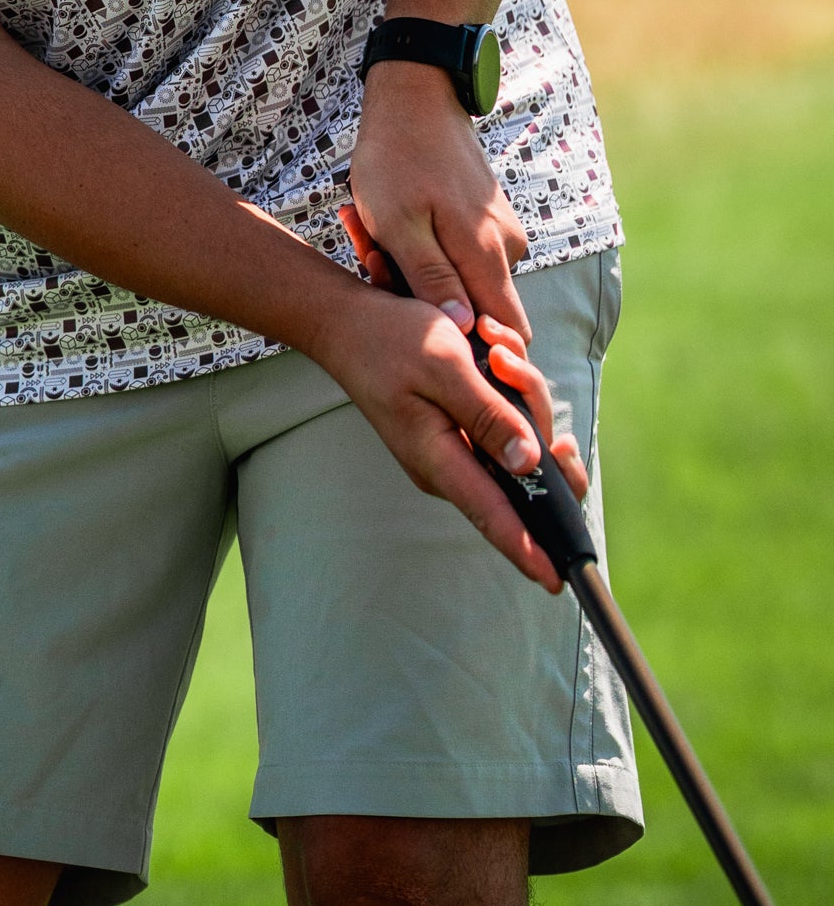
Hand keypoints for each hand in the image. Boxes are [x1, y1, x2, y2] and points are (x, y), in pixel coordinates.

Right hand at [336, 198, 589, 588]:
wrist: (348, 324)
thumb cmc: (389, 340)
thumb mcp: (444, 365)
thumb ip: (487, 414)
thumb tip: (529, 460)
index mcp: (439, 459)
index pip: (492, 516)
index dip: (528, 550)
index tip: (558, 582)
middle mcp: (448, 466)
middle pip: (524, 471)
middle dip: (538, 414)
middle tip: (508, 363)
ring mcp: (454, 450)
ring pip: (522, 439)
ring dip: (522, 390)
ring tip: (493, 345)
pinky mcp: (459, 432)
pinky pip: (506, 422)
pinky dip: (511, 388)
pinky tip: (492, 352)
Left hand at [350, 61, 531, 338]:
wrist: (416, 98)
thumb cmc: (397, 158)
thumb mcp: (397, 223)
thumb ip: (431, 278)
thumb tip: (463, 330)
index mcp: (488, 253)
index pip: (509, 332)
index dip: (476, 349)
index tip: (423, 331)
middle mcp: (508, 248)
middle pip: (483, 310)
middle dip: (432, 308)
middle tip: (377, 269)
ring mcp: (502, 232)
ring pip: (468, 281)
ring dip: (421, 276)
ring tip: (373, 241)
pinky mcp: (490, 220)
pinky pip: (464, 256)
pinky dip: (428, 253)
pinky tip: (390, 228)